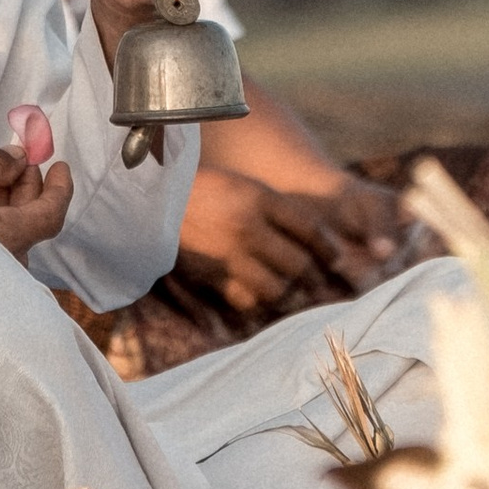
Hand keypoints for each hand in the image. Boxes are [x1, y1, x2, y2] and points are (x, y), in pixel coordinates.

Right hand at [177, 164, 395, 314]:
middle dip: (313, 277)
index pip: (309, 229)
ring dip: (285, 292)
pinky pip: (245, 301)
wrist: (152, 203)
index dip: (328, 248)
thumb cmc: (204, 191)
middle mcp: (248, 228)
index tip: (336, 259)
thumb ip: (276, 208)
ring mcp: (229, 257)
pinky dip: (255, 302)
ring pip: (276, 289)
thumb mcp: (244, 186)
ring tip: (287, 291)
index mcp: (259, 199)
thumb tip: (312, 237)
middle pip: (298, 264)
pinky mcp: (210, 278)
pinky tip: (257, 296)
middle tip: (317, 281)